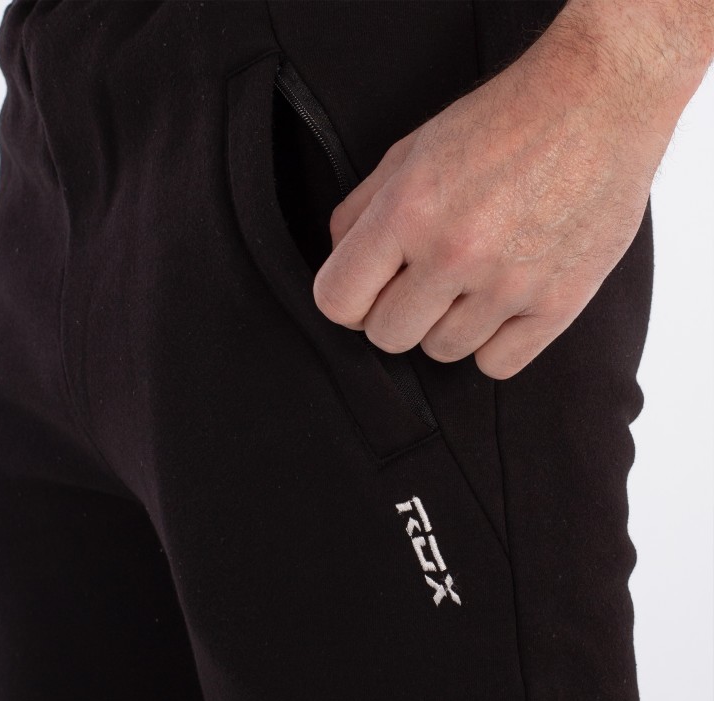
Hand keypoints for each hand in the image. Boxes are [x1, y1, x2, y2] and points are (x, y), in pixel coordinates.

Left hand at [313, 0, 710, 379]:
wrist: (599, 100)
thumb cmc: (501, 122)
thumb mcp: (411, 151)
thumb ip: (360, 211)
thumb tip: (339, 262)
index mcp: (407, 211)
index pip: (337, 300)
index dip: (345, 302)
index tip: (364, 292)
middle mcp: (455, 253)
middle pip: (387, 337)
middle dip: (394, 314)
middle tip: (419, 284)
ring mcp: (510, 284)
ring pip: (442, 352)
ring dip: (445, 325)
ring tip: (468, 284)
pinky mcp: (560, 302)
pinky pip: (497, 365)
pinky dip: (492, 344)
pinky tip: (500, 306)